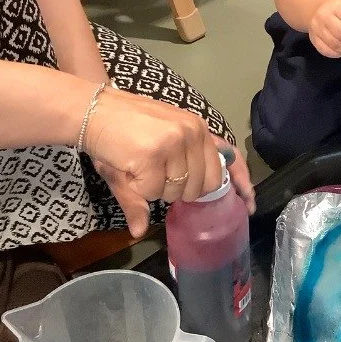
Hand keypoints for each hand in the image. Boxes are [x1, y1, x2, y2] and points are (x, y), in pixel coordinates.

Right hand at [83, 88, 253, 236]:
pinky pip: (152, 192)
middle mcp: (192, 132)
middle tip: (155, 172)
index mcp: (197, 129)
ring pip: (175, 192)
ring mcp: (175, 142)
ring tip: (140, 165)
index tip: (248, 204)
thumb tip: (142, 231)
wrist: (91, 110)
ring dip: (155, 189)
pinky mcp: (155, 154)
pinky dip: (138, 188)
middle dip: (177, 190)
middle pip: (200, 186)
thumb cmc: (120, 132)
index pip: (229, 159)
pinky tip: (129, 167)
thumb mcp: (147, 156)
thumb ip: (156, 189)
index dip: (240, 183)